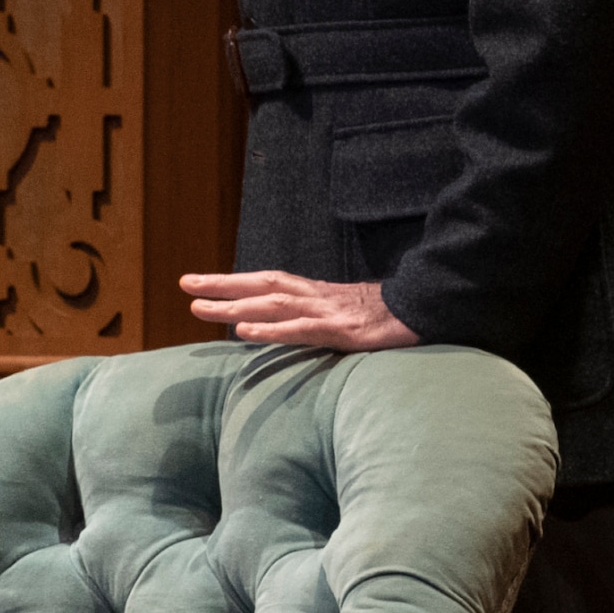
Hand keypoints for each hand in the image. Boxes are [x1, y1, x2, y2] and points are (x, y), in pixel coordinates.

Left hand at [178, 270, 419, 352]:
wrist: (429, 311)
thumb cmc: (386, 316)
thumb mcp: (344, 314)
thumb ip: (313, 318)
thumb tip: (282, 325)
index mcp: (315, 293)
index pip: (266, 282)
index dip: (231, 281)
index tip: (196, 283)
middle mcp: (316, 297)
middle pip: (262, 285)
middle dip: (221, 285)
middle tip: (184, 285)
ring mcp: (329, 312)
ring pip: (273, 304)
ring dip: (234, 305)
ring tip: (199, 308)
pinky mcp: (344, 331)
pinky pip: (301, 330)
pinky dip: (271, 330)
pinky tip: (245, 331)